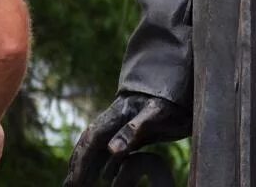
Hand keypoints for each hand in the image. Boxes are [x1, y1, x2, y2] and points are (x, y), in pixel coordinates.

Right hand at [64, 92, 189, 186]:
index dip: (81, 161)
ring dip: (89, 165)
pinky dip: (108, 164)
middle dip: (78, 164)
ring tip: (79, 183)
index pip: (92, 140)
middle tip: (68, 186)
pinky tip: (107, 176)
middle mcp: (118, 119)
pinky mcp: (140, 131)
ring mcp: (127, 124)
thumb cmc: (173, 96)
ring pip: (101, 147)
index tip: (74, 182)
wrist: (187, 79)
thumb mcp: (157, 113)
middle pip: (91, 143)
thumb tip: (112, 150)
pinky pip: (117, 148)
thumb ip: (135, 128)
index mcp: (118, 113)